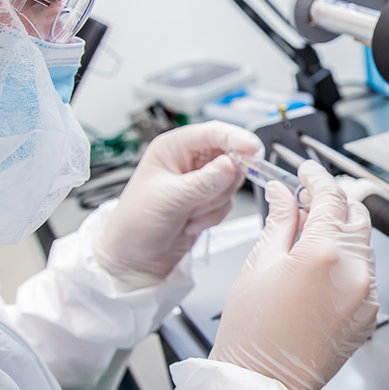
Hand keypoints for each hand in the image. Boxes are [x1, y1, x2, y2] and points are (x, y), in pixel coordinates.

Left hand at [93, 121, 262, 279]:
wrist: (135, 256)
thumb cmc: (136, 220)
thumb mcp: (170, 198)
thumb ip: (203, 182)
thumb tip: (231, 166)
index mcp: (173, 147)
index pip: (212, 133)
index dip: (236, 138)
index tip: (253, 150)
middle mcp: (189, 160)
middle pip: (230, 156)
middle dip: (222, 181)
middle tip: (208, 194)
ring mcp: (200, 181)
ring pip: (232, 181)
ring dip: (214, 202)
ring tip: (188, 212)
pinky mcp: (207, 201)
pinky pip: (228, 202)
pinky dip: (213, 216)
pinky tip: (190, 222)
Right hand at [210, 160, 378, 389]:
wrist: (264, 386)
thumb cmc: (251, 333)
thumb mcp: (258, 264)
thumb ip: (279, 221)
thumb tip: (283, 194)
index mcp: (323, 255)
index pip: (329, 197)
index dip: (317, 177)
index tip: (307, 170)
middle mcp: (354, 272)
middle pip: (355, 215)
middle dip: (333, 200)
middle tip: (304, 198)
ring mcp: (366, 295)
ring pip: (363, 242)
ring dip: (340, 228)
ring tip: (307, 231)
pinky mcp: (368, 313)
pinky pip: (364, 271)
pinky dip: (347, 257)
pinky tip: (319, 262)